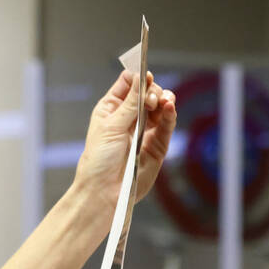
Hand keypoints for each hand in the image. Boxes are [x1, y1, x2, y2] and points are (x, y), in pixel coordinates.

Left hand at [72, 70, 177, 235]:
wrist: (105, 192)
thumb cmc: (98, 162)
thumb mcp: (110, 127)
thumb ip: (129, 102)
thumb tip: (140, 77)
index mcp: (111, 110)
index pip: (128, 84)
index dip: (138, 78)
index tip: (145, 76)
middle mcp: (129, 118)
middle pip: (148, 92)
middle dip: (152, 91)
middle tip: (150, 100)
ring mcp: (144, 130)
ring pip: (161, 107)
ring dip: (165, 100)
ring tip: (163, 103)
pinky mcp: (157, 144)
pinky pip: (167, 125)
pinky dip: (170, 114)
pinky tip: (170, 108)